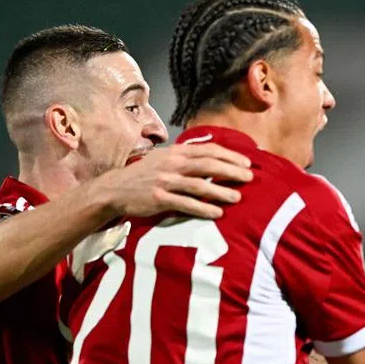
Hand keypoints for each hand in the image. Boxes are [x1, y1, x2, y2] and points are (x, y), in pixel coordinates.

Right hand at [94, 142, 253, 219]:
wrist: (115, 189)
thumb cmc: (145, 174)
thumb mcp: (165, 158)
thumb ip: (187, 157)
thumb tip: (214, 157)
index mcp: (176, 152)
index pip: (208, 150)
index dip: (230, 155)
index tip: (247, 162)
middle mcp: (172, 164)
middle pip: (207, 165)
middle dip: (231, 170)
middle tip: (249, 178)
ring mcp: (165, 181)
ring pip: (198, 185)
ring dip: (220, 191)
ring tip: (237, 197)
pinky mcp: (158, 199)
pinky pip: (185, 204)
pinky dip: (203, 209)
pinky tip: (217, 213)